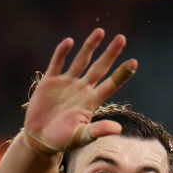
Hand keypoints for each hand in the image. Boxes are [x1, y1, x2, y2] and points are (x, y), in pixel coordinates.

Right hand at [24, 28, 137, 152]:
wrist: (38, 139)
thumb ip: (98, 130)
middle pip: (99, 68)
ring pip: (81, 61)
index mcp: (91, 102)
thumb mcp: (81, 137)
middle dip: (110, 53)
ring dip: (90, 46)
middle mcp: (81, 89)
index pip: (111, 84)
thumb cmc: (61, 141)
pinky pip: (57, 63)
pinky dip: (62, 52)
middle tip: (121, 38)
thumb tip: (119, 129)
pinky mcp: (50, 82)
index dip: (122, 74)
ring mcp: (66, 83)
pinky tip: (69, 42)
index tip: (134, 62)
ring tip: (100, 31)